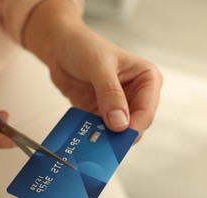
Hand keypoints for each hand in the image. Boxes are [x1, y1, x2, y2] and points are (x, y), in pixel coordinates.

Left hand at [47, 27, 162, 136]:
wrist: (60, 47)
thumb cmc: (83, 47)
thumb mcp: (99, 66)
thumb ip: (110, 93)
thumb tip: (119, 122)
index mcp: (146, 79)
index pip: (146, 110)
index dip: (134, 126)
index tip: (118, 135)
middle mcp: (135, 94)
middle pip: (134, 125)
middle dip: (119, 135)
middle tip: (103, 142)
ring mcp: (117, 106)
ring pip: (116, 132)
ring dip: (104, 138)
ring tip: (91, 140)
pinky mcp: (99, 113)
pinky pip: (98, 130)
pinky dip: (91, 134)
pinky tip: (81, 136)